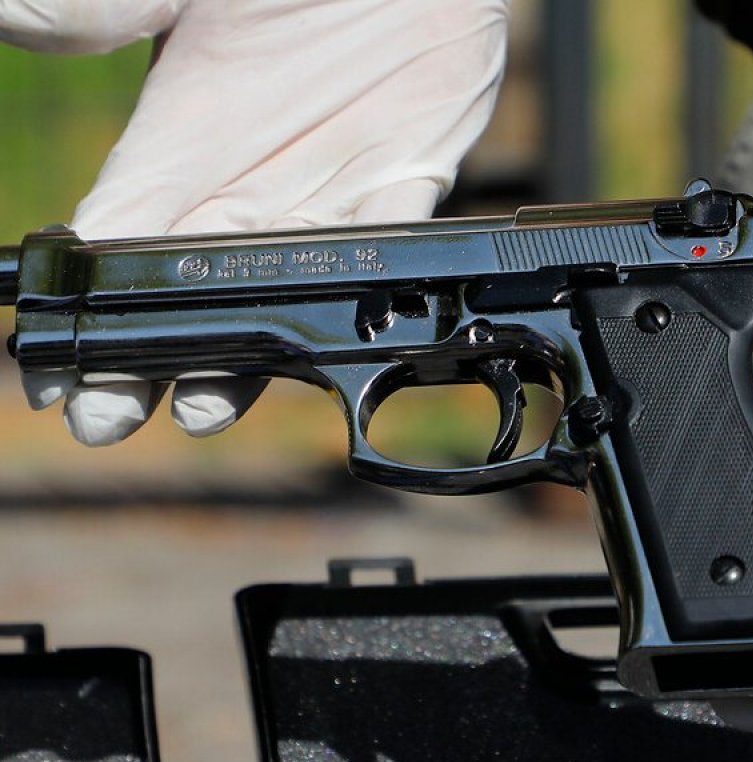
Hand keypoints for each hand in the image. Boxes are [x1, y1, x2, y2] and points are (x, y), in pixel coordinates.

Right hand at [1, 0, 508, 444]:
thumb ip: (105, 6)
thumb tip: (11, 17)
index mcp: (182, 140)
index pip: (117, 241)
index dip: (83, 306)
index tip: (52, 366)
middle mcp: (248, 185)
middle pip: (190, 293)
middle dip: (146, 361)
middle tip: (106, 416)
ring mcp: (326, 196)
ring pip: (281, 299)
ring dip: (242, 359)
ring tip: (202, 407)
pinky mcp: (401, 187)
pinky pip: (386, 255)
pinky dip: (371, 303)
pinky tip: (343, 347)